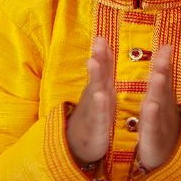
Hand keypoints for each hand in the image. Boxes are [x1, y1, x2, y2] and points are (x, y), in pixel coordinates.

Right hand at [66, 38, 115, 165]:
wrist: (78, 144)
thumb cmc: (94, 114)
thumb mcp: (99, 91)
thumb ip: (103, 70)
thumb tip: (102, 46)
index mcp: (100, 87)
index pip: (102, 66)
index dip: (103, 51)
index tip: (102, 35)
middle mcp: (95, 95)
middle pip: (97, 74)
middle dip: (98, 58)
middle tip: (98, 42)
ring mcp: (93, 110)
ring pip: (95, 91)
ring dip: (95, 77)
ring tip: (94, 62)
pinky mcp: (95, 126)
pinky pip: (98, 114)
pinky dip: (100, 105)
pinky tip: (101, 95)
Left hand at [134, 45, 180, 170]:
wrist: (163, 162)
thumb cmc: (158, 129)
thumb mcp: (159, 106)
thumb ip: (160, 85)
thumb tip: (162, 64)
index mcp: (161, 99)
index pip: (163, 77)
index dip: (165, 61)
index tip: (167, 43)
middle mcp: (163, 108)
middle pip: (164, 86)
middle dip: (164, 69)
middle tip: (166, 51)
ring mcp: (160, 123)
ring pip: (160, 103)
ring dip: (160, 88)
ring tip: (160, 74)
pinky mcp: (154, 139)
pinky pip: (152, 127)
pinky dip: (152, 117)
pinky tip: (150, 106)